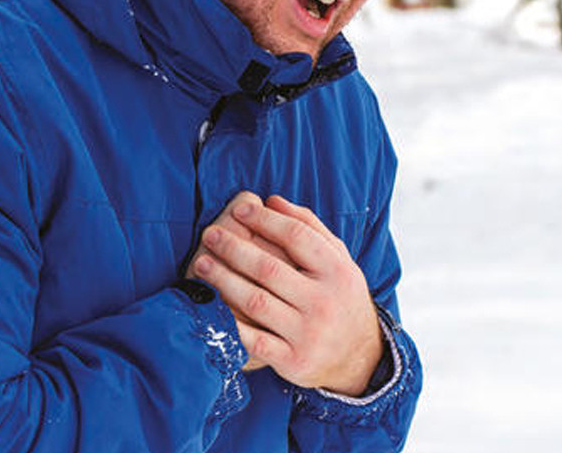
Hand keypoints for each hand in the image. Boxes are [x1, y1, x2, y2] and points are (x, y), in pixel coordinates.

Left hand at [190, 191, 382, 394]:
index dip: (264, 220)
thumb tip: (272, 200)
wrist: (359, 356)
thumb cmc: (341, 297)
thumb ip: (310, 227)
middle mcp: (324, 302)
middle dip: (234, 248)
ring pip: (256, 302)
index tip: (239, 209)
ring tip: (202, 263)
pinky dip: (230, 322)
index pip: (297, 236)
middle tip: (211, 234)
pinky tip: (210, 305)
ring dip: (223, 280)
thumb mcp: (339, 260)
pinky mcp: (293, 360)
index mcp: (338, 272)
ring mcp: (308, 333)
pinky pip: (253, 340)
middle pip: (269, 268)